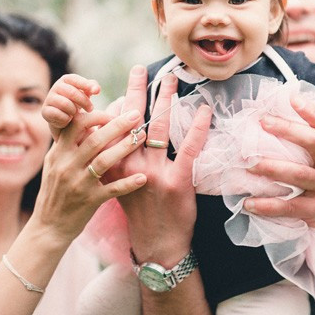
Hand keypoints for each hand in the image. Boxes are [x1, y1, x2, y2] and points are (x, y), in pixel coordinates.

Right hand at [33, 107, 145, 242]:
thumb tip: (87, 122)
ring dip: (125, 147)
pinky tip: (143, 177)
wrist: (48, 227)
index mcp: (59, 154)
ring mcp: (78, 184)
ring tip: (142, 137)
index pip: (75, 126)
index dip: (95, 116)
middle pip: (94, 139)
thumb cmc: (56, 192)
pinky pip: (112, 190)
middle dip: (118, 125)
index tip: (113, 112)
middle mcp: (67, 166)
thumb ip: (69, 144)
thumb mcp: (55, 165)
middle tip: (137, 114)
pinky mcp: (89, 201)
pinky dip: (128, 183)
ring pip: (104, 161)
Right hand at [42, 74, 100, 139]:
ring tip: (76, 114)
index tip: (97, 92)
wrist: (65, 118)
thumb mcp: (86, 93)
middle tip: (91, 109)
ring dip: (74, 111)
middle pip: (72, 93)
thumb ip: (92, 87)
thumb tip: (96, 90)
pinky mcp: (45, 111)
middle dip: (84, 102)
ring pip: (65, 104)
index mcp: (65, 80)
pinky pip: (58, 114)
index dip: (86, 85)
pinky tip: (68, 120)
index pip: (75, 79)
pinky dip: (66, 119)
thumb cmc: (78, 102)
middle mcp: (55, 87)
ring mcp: (49, 99)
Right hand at [110, 65, 211, 259]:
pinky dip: (198, 127)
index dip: (117, 99)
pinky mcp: (177, 181)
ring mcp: (154, 172)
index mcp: (111, 164)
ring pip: (160, 127)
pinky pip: (189, 148)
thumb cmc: (137, 214)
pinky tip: (204, 111)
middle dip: (137, 90)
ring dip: (167, 99)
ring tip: (172, 78)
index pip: (110, 125)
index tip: (124, 80)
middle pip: (133, 119)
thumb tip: (115, 129)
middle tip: (141, 69)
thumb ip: (113, 158)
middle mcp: (129, 165)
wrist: (155, 246)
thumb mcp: (114, 185)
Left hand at [244, 95, 314, 240]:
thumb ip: (309, 145)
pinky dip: (268, 205)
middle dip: (287, 130)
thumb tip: (277, 122)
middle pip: (313, 143)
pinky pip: (290, 207)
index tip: (292, 98)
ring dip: (272, 168)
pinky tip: (248, 203)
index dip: (309, 111)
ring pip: (299, 175)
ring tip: (249, 165)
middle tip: (262, 122)